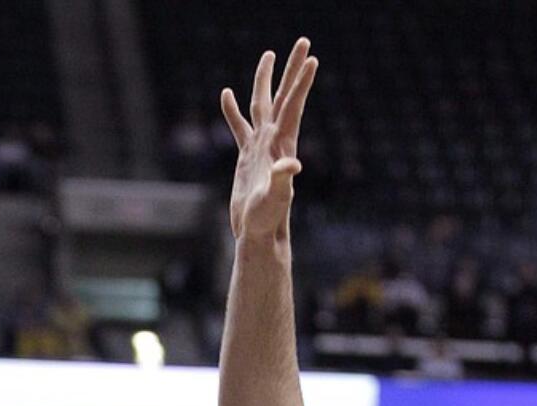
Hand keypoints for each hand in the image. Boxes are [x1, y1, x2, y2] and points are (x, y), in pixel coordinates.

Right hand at [222, 38, 317, 242]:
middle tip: (303, 40)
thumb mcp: (274, 200)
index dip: (300, 83)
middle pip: (282, 96)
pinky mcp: (247, 157)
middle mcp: (273, 141)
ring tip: (267, 54)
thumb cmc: (267, 220)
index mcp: (281, 145)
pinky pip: (239, 126)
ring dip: (264, 80)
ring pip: (261, 105)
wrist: (257, 234)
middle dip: (291, 69)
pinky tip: (225, 94)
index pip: (292, 106)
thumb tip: (292, 165)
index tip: (311, 58)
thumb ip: (282, 181)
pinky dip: (232, 110)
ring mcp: (260, 147)